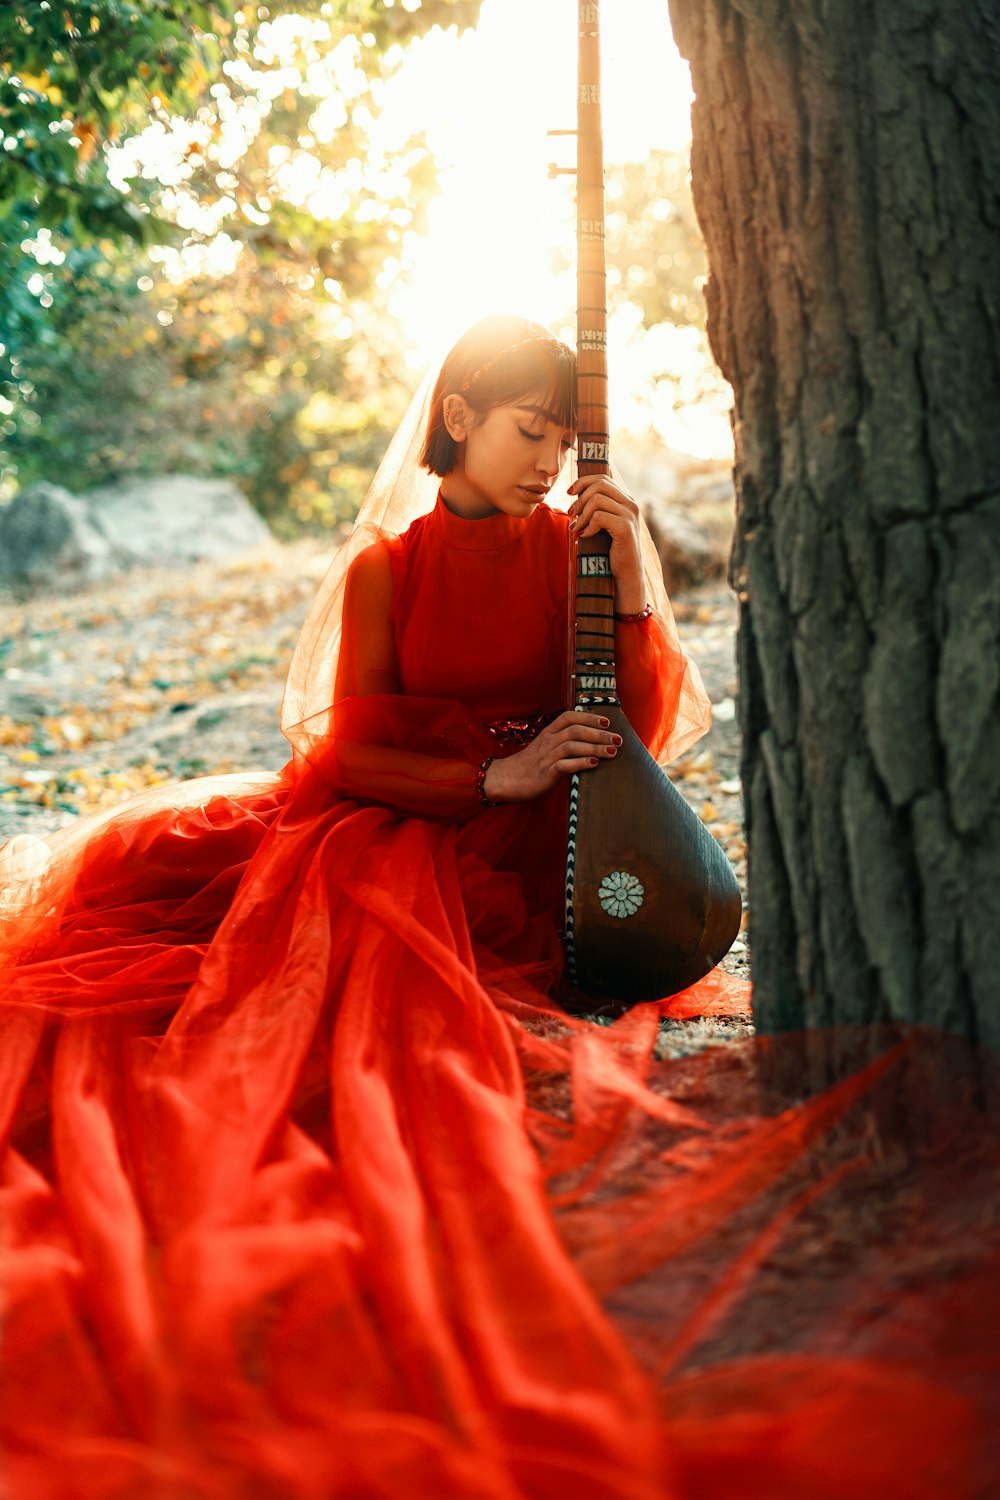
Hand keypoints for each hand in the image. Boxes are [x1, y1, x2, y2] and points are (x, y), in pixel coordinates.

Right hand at [484, 711, 621, 801]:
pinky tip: (595, 764)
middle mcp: (548, 742)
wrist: (506, 780)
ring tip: (613, 752)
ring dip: (595, 748)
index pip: (569, 717)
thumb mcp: (546, 747)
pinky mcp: (545, 774)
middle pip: (575, 730)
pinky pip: (564, 766)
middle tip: (618, 739)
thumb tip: (591, 739)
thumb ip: (563, 741)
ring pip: (572, 746)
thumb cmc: (531, 764)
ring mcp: (546, 757)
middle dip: (599, 733)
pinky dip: (581, 764)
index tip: (607, 721)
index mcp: (548, 733)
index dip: (589, 717)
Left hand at [567, 475, 646, 614]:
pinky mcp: (625, 528)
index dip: (583, 482)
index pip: (603, 478)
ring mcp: (629, 515)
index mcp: (626, 500)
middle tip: (571, 515)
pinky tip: (586, 536)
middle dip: (580, 498)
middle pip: (599, 484)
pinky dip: (588, 526)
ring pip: (597, 499)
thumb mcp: (603, 525)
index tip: (569, 493)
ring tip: (577, 528)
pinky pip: (599, 517)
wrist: (625, 575)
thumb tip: (574, 494)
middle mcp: (630, 504)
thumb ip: (596, 509)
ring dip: (582, 515)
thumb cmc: (611, 551)